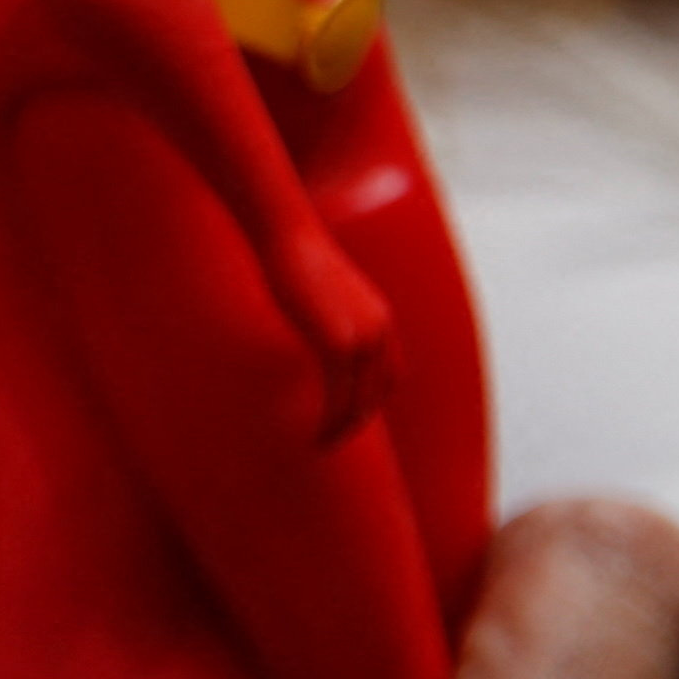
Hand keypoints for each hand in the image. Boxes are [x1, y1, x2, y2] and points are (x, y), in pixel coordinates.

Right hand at [265, 217, 403, 443]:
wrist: (288, 236)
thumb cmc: (291, 252)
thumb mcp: (318, 286)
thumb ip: (324, 309)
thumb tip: (307, 319)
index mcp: (379, 318)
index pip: (389, 373)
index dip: (374, 399)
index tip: (350, 414)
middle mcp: (379, 331)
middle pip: (379, 392)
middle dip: (359, 420)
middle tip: (335, 438)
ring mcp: (361, 338)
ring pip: (360, 400)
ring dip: (344, 427)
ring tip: (324, 443)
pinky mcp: (336, 345)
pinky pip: (338, 395)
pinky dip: (330, 418)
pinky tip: (315, 431)